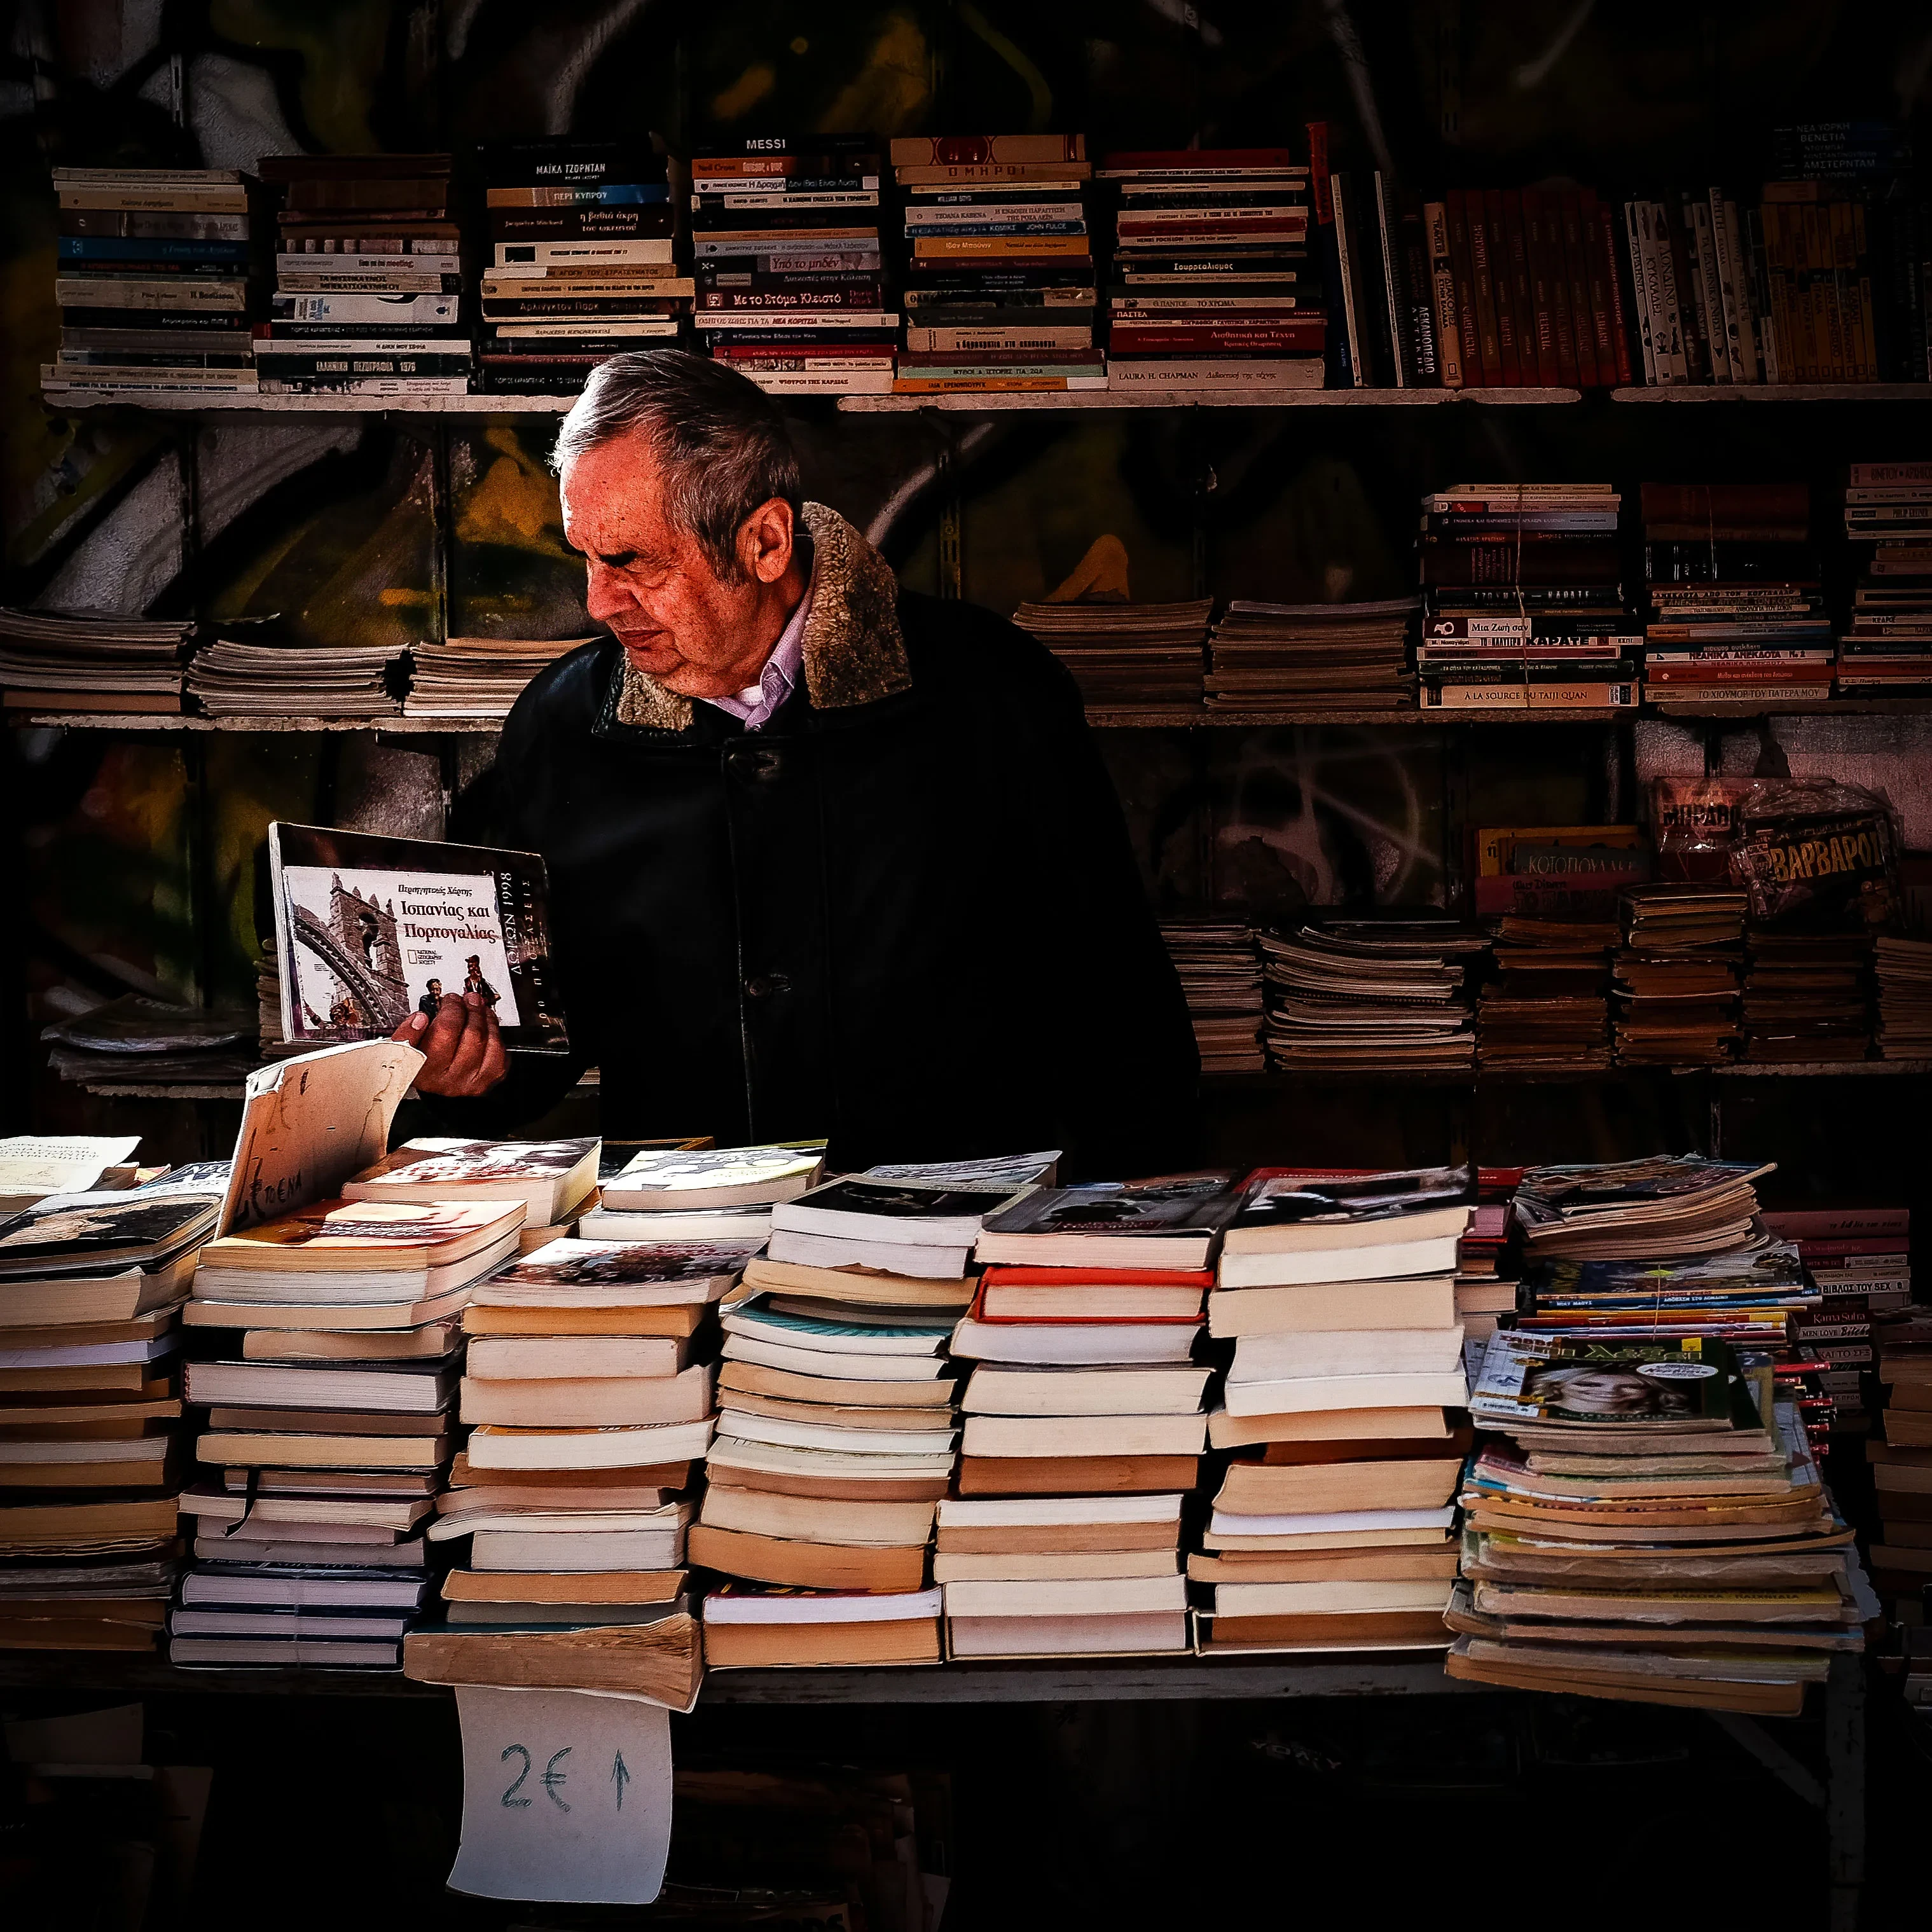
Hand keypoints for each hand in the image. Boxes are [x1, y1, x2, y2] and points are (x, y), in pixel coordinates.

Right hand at [392, 992, 507, 1096]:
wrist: (437, 1081)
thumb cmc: (422, 1061)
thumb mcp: (406, 1047)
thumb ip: (407, 1033)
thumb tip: (420, 1018)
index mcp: (423, 1071)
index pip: (443, 1034)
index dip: (450, 1010)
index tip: (449, 1000)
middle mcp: (448, 1080)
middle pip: (471, 1035)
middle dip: (470, 1009)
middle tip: (466, 999)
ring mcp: (470, 1082)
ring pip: (489, 1040)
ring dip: (484, 1017)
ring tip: (476, 1007)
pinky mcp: (488, 1080)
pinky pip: (500, 1050)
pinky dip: (495, 1032)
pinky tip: (486, 1024)